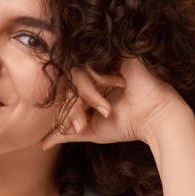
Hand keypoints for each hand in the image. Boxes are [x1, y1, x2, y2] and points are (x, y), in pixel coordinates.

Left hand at [41, 58, 188, 150]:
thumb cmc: (126, 124)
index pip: (66, 93)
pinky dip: (100, 79)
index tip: (80, 128)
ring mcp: (103, 61)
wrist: (154, 118)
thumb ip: (65, 133)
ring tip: (106, 109)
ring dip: (89, 94)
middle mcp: (94, 72)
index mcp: (89, 86)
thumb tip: (40, 144)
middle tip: (84, 124)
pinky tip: (117, 87)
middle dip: (73, 106)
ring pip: (78, 73)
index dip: (68, 111)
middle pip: (68, 83)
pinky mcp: (114, 52)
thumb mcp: (91, 131)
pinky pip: (92, 61)